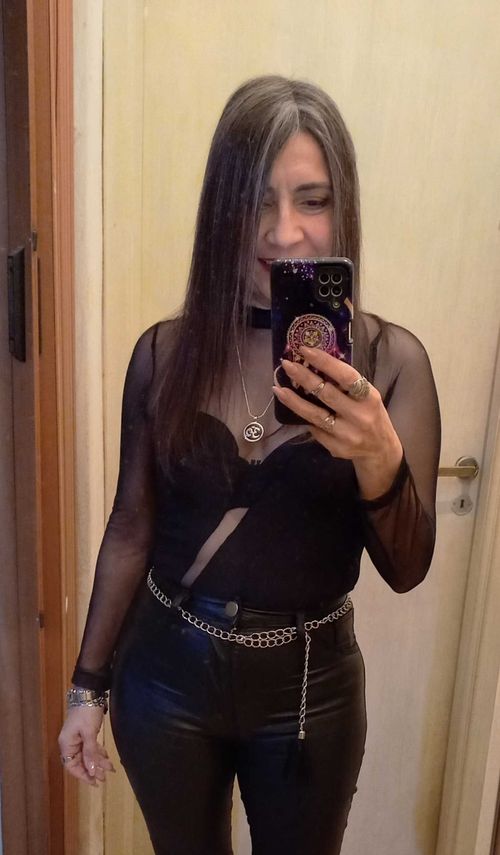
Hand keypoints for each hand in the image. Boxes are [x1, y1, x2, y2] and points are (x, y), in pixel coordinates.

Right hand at [58, 705, 115, 785]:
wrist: (89, 692)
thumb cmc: (87, 712)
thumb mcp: (89, 732)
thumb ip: (90, 752)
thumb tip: (92, 771)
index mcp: (67, 744)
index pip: (72, 766)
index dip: (83, 775)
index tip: (95, 782)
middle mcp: (70, 743)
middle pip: (80, 762)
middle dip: (93, 769)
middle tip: (106, 777)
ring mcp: (78, 738)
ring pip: (87, 755)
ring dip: (98, 761)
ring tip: (110, 768)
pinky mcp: (85, 733)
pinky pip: (91, 747)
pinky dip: (98, 753)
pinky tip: (106, 757)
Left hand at [273, 345, 402, 498]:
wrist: (380, 449)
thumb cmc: (371, 415)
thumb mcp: (367, 396)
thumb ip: (347, 384)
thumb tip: (316, 363)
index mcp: (369, 398)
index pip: (345, 376)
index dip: (325, 362)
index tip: (305, 350)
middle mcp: (359, 416)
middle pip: (326, 394)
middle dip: (304, 377)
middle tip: (286, 365)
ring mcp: (347, 434)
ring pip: (314, 415)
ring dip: (293, 401)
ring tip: (278, 389)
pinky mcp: (336, 447)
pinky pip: (315, 429)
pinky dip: (304, 418)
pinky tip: (293, 408)